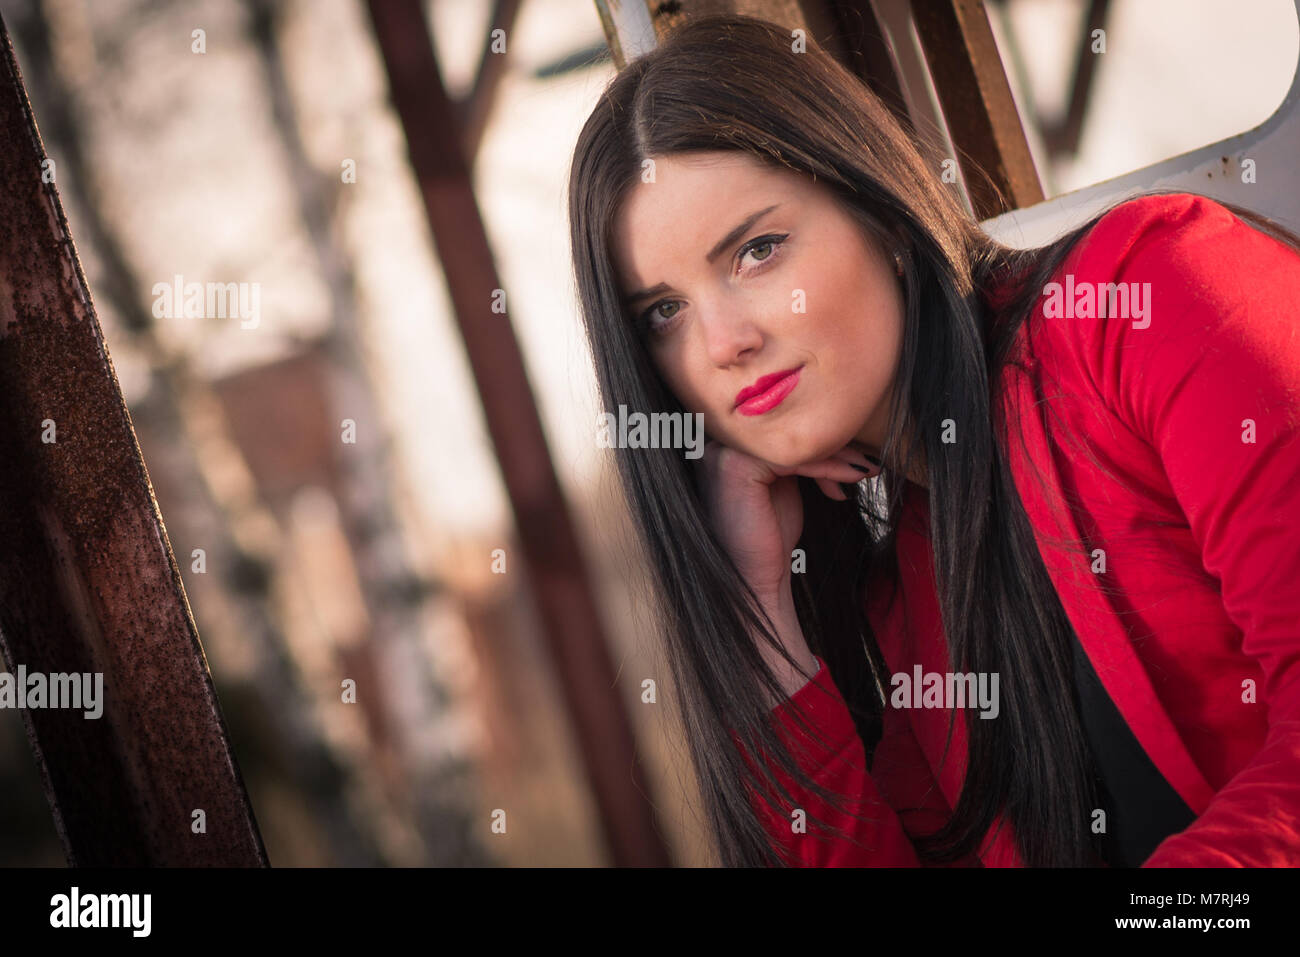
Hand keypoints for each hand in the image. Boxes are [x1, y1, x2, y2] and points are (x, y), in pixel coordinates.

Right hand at [695, 439, 879, 605]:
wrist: (754, 580)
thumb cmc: (768, 536)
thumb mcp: (783, 482)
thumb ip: (793, 452)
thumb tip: (834, 426)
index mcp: (726, 441)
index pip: (782, 422)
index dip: (820, 436)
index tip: (854, 457)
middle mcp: (716, 441)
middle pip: (786, 425)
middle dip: (830, 442)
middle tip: (863, 460)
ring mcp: (721, 452)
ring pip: (791, 438)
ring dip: (835, 454)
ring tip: (864, 469)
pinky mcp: (735, 467)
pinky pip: (792, 456)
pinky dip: (827, 467)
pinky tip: (849, 479)